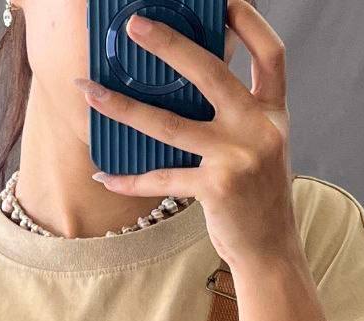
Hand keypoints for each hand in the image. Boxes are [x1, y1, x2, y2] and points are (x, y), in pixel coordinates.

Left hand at [74, 0, 297, 271]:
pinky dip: (131, 179)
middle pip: (211, 73)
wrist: (270, 251)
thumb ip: (239, 116)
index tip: (223, 0)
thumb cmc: (257, 199)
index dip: (249, 21)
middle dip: (169, 45)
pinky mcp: (216, 188)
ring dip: (123, 107)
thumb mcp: (260, 149)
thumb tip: (190, 87)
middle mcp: (260, 129)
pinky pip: (162, 177)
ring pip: (170, 124)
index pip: (271, 53)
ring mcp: (238, 158)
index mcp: (273, 114)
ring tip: (89, 91)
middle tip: (134, 26)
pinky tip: (105, 175)